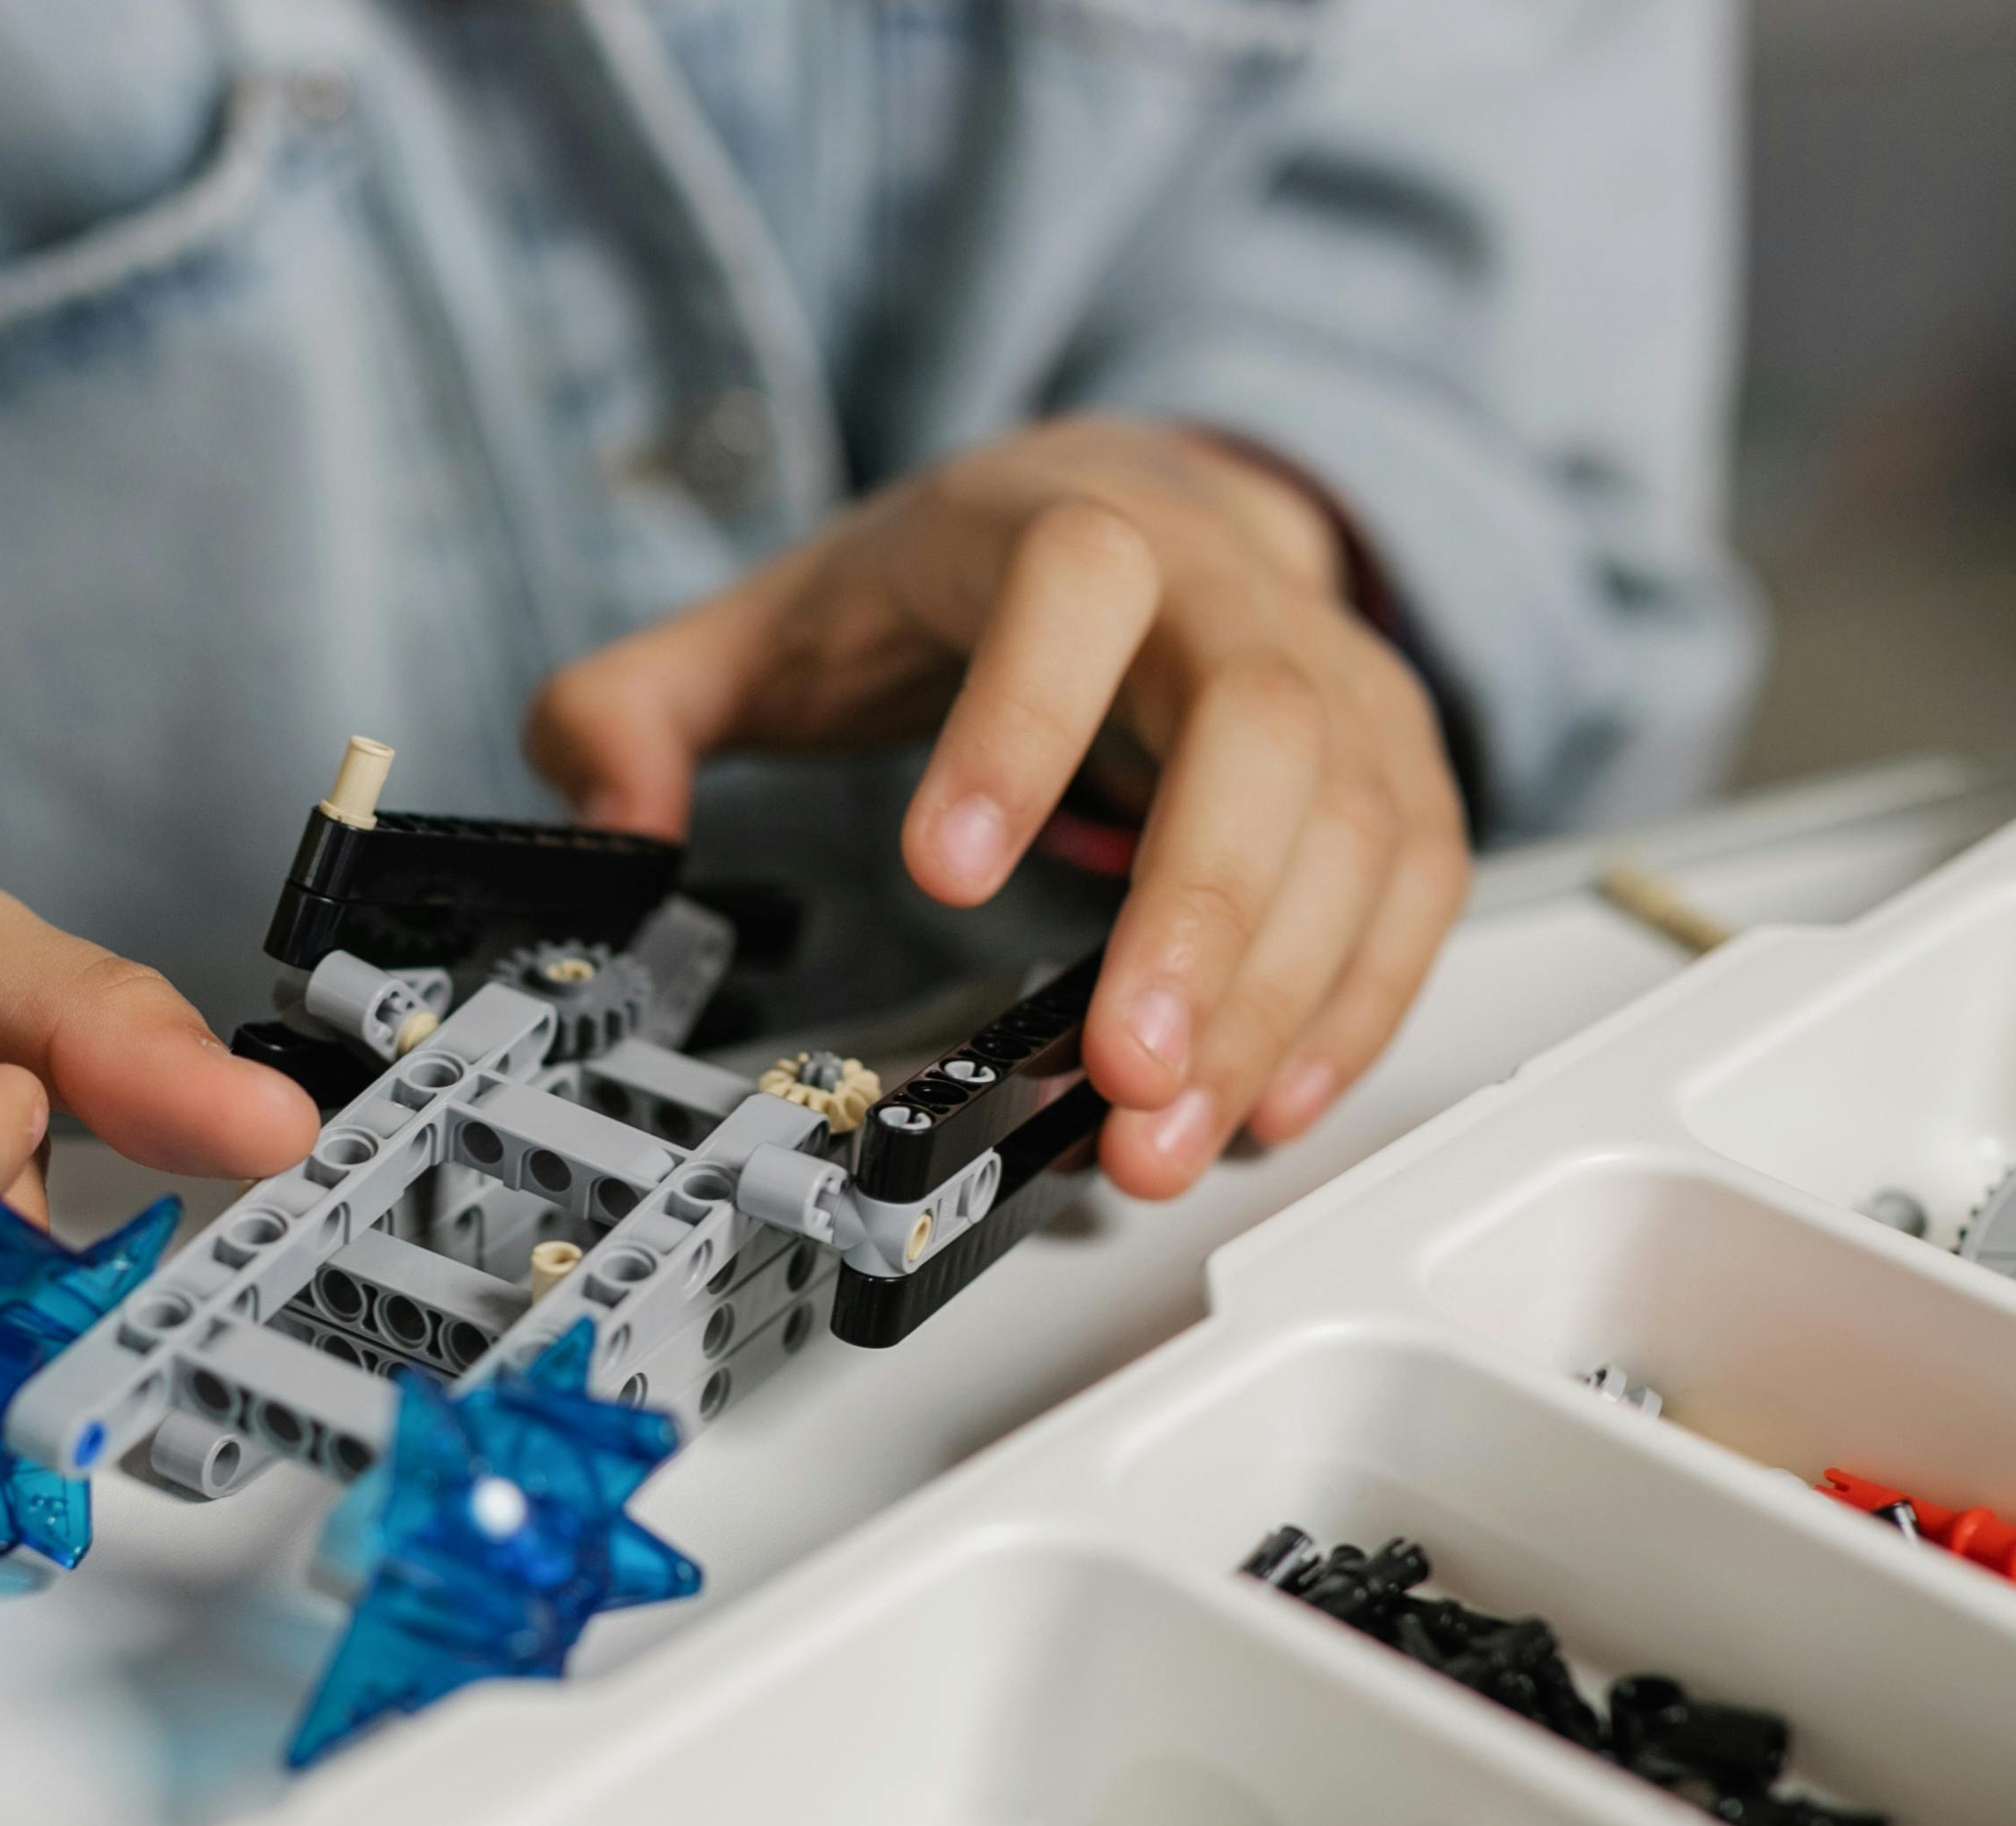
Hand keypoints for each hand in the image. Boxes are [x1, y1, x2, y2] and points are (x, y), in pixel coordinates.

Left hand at [529, 415, 1470, 1197]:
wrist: (1150, 497)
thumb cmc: (965, 580)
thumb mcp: (782, 619)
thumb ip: (643, 707)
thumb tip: (600, 812)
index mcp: (1068, 523)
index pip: (1072, 586)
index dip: (1022, 723)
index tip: (947, 869)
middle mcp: (1228, 589)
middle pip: (1258, 731)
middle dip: (1200, 917)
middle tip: (1122, 1073)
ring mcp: (1336, 675)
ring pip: (1354, 826)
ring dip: (1275, 1001)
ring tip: (1169, 1138)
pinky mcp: (1395, 764)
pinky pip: (1414, 884)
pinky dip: (1357, 1005)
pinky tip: (1270, 1102)